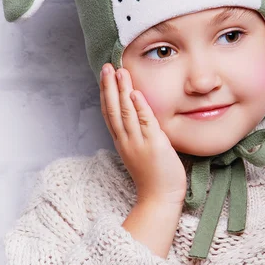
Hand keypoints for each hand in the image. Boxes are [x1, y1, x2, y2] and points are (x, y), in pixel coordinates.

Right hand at [100, 64, 186, 205]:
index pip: (110, 113)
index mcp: (122, 142)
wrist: (159, 198)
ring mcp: (139, 142)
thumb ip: (138, 135)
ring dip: (122, 90)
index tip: (105, 76)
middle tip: (106, 66)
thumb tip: (139, 117)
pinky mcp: (154, 145)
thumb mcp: (141, 152)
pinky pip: (145, 123)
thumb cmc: (154, 177)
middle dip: (109, 86)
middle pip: (113, 109)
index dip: (106, 93)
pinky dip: (139, 107)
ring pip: (126, 112)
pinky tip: (135, 92)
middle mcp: (126, 140)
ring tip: (119, 71)